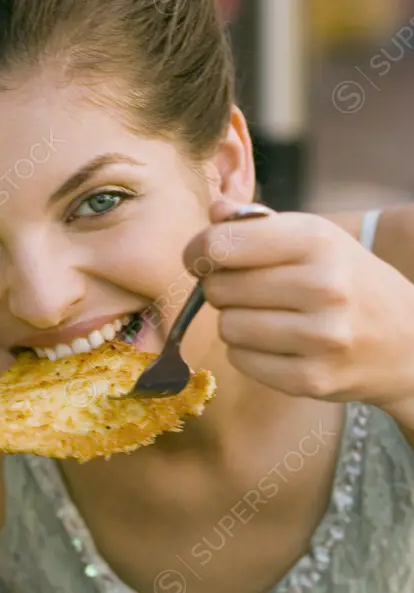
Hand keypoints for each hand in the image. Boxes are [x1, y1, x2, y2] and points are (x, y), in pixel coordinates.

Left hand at [182, 198, 413, 408]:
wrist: (405, 342)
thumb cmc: (348, 280)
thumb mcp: (316, 238)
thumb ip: (260, 225)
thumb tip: (213, 214)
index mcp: (318, 241)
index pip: (223, 244)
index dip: (199, 250)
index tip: (201, 257)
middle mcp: (323, 287)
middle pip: (219, 288)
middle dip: (220, 287)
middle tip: (244, 289)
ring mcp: (319, 338)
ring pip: (228, 327)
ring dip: (235, 322)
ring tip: (265, 316)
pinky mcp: (311, 379)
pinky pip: (241, 361)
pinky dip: (248, 352)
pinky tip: (276, 344)